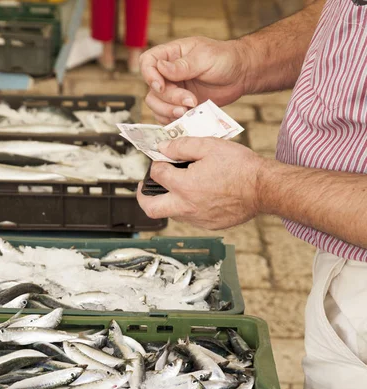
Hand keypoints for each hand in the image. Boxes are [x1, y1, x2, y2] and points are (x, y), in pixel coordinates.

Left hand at [137, 137, 266, 229]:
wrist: (263, 188)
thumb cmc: (240, 166)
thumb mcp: (209, 146)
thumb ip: (182, 146)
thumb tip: (163, 148)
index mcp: (184, 186)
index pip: (157, 175)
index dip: (157, 164)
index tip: (162, 160)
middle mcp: (187, 207)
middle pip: (151, 209)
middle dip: (143, 197)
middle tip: (144, 187)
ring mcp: (197, 219)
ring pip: (171, 214)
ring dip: (167, 201)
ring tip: (175, 188)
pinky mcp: (209, 224)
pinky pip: (189, 218)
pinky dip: (186, 207)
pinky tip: (196, 195)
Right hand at [140, 37, 248, 123]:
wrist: (240, 75)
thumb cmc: (225, 59)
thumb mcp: (204, 58)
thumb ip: (182, 66)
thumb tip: (160, 67)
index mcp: (171, 55)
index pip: (148, 62)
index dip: (149, 76)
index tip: (161, 87)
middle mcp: (169, 73)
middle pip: (152, 90)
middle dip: (168, 100)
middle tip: (189, 102)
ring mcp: (174, 91)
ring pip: (156, 105)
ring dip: (169, 112)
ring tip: (188, 111)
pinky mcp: (181, 106)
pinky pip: (167, 117)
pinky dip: (174, 120)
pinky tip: (188, 118)